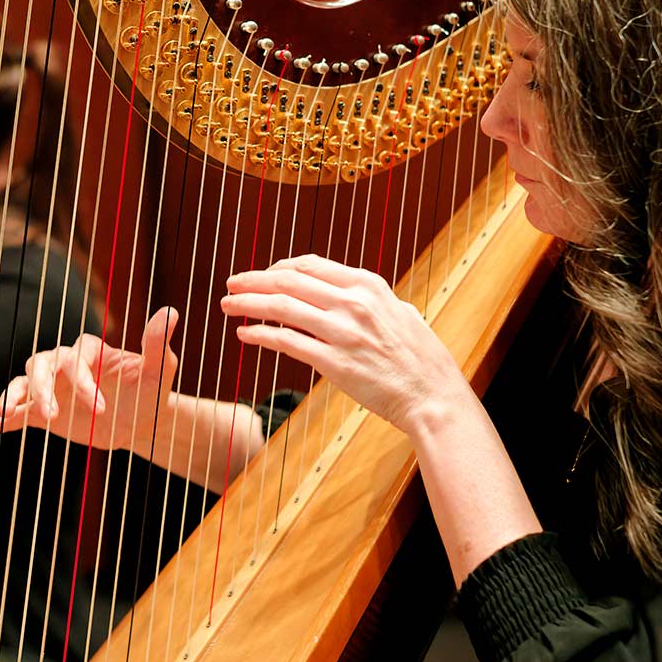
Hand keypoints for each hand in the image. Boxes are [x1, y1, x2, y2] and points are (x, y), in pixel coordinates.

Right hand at [0, 307, 179, 451]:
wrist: (141, 421)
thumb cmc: (151, 390)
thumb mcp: (160, 370)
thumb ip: (156, 344)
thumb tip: (169, 311)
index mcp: (88, 350)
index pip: (75, 360)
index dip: (83, 382)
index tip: (100, 408)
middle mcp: (64, 365)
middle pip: (39, 365)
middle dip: (42, 388)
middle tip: (52, 415)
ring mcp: (51, 389)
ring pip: (22, 384)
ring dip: (14, 399)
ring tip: (7, 415)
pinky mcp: (43, 414)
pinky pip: (16, 415)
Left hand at [221, 254, 466, 434]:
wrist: (433, 396)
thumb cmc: (420, 358)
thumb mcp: (400, 312)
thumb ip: (373, 300)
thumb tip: (352, 293)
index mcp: (367, 285)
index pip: (309, 265)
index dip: (278, 267)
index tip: (261, 274)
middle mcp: (353, 302)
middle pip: (289, 280)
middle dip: (254, 280)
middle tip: (231, 284)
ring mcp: (342, 331)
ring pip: (281, 307)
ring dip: (248, 304)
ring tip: (228, 306)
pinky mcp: (334, 362)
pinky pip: (287, 342)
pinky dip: (261, 335)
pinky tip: (246, 335)